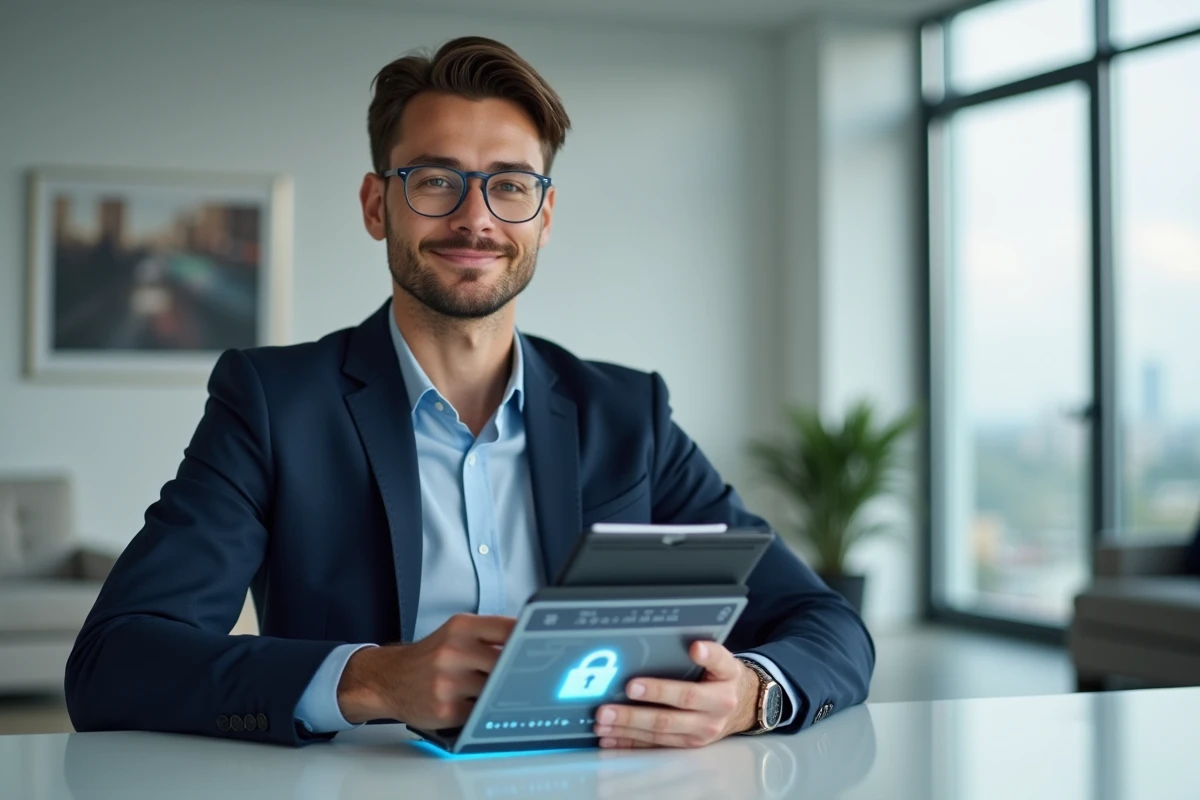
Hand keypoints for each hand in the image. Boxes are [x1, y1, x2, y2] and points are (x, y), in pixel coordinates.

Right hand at [335, 613, 514, 728]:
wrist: (387, 679)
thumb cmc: (429, 657)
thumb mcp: (456, 633)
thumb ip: (491, 635)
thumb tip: (529, 645)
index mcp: (461, 627)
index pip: (508, 629)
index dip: (527, 641)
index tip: (540, 649)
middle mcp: (453, 651)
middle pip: (506, 663)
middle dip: (515, 672)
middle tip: (526, 676)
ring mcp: (448, 682)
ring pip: (495, 690)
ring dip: (498, 693)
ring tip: (491, 689)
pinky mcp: (446, 710)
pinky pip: (480, 712)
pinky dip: (483, 711)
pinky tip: (474, 704)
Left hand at [593, 640, 759, 748]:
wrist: (743, 705)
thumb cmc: (724, 678)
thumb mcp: (725, 663)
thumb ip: (710, 654)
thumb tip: (692, 646)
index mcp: (722, 691)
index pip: (697, 686)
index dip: (676, 681)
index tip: (659, 676)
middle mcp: (711, 716)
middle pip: (670, 716)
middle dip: (635, 713)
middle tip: (608, 708)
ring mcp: (699, 735)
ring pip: (659, 733)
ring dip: (627, 728)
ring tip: (603, 721)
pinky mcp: (687, 746)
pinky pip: (655, 746)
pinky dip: (630, 742)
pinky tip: (611, 737)